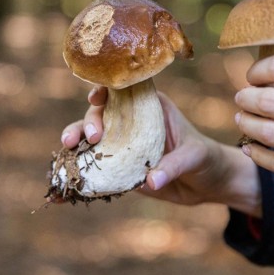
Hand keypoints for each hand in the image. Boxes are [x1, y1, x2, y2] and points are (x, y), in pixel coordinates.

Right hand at [61, 87, 260, 215]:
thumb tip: (151, 181)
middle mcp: (132, 122)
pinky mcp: (120, 168)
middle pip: (101, 114)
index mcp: (150, 106)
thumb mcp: (194, 156)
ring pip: (92, 139)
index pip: (123, 91)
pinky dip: (80, 174)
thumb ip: (173, 165)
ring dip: (75, 142)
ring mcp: (123, 144)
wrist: (208, 184)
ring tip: (66, 149)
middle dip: (88, 121)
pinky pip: (97, 168)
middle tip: (90, 137)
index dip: (105, 90)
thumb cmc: (206, 158)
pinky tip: (66, 183)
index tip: (96, 98)